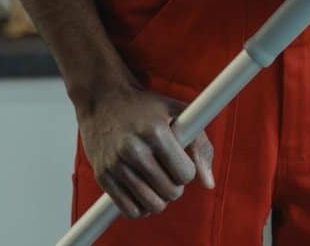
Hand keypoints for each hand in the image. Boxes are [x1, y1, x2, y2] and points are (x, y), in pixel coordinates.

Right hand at [77, 84, 214, 218]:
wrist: (102, 99)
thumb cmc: (145, 107)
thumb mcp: (178, 112)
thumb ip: (200, 145)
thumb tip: (208, 183)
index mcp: (155, 132)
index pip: (185, 174)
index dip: (187, 171)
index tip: (180, 162)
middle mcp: (134, 149)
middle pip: (171, 192)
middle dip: (175, 185)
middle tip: (168, 172)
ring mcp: (116, 164)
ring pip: (152, 205)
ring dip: (160, 198)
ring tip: (156, 182)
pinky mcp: (102, 176)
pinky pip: (130, 210)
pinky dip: (141, 208)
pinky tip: (142, 192)